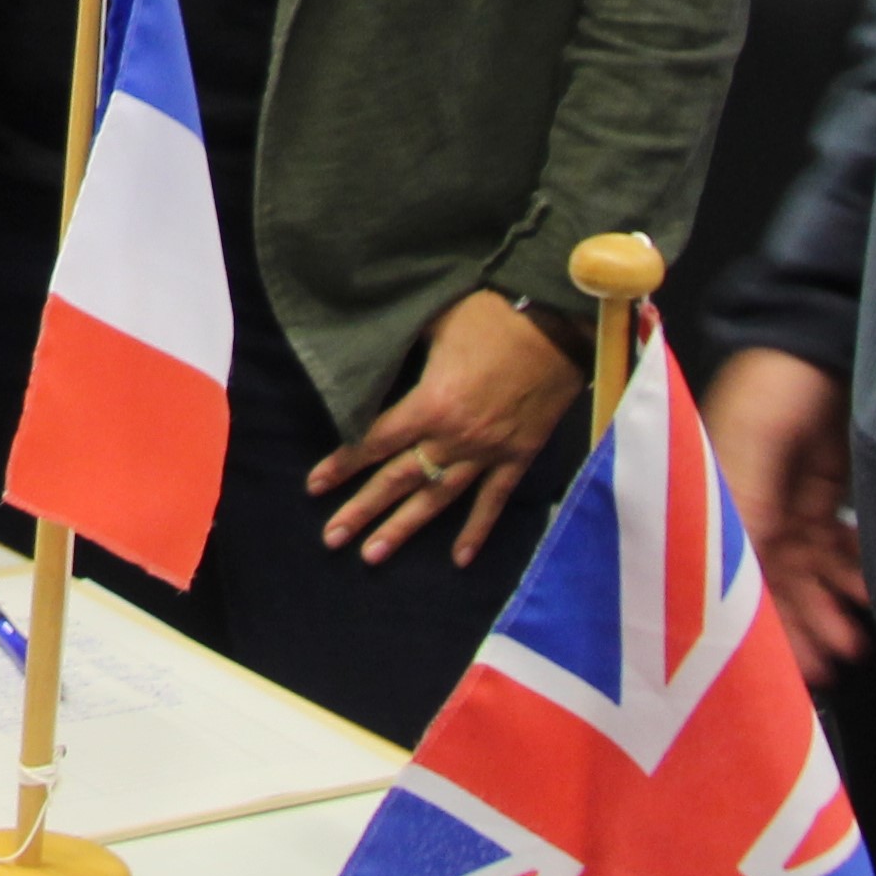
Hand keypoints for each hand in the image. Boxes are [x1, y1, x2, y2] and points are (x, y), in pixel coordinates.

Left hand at [312, 292, 585, 568]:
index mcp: (430, 403)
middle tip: (330, 539)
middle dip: (361, 510)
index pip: (374, 441)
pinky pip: (493, 500)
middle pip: (398, 479)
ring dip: (403, 528)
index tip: (314, 487)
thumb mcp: (435, 321)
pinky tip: (459, 559)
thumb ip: (403, 348)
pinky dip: (476, 530)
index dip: (342, 464)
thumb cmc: (494, 316)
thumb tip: (370, 357)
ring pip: (437, 498)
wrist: (561, 325)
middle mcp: (453, 437)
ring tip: (372, 556)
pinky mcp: (518, 456)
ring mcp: (487, 451)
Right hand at [707, 347, 872, 685]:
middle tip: (827, 664)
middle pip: (768, 578)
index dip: (753, 616)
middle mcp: (746, 502)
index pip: (729, 568)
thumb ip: (748, 500)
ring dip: (826, 605)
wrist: (827, 329)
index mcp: (716, 493)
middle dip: (797, 623)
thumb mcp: (755, 437)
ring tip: (854, 641)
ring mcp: (784, 498)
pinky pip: (832, 545)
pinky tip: (865, 592)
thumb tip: (743, 571)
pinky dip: (849, 571)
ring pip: (803, 570)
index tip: (777, 660)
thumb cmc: (778, 374)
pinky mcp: (819, 491)